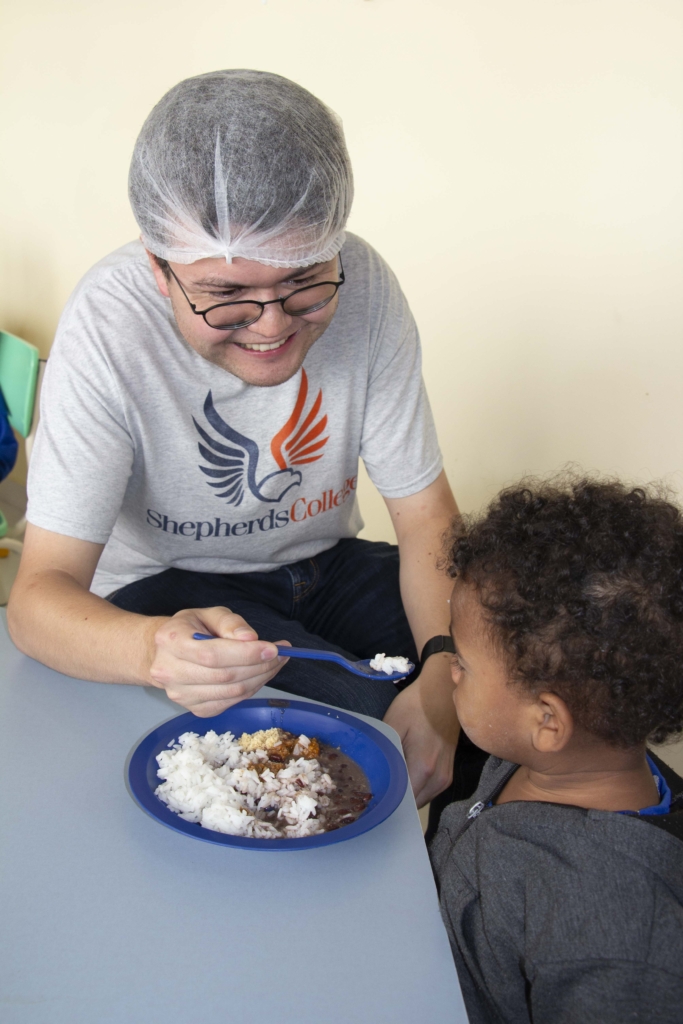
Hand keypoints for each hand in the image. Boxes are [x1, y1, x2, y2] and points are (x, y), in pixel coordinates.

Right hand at [148, 606, 287, 716]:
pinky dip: (251, 689)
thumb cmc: (190, 629)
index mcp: (170, 641)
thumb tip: (250, 638)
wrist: (164, 653)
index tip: (273, 648)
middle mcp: (169, 672)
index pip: (212, 654)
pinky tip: (259, 675)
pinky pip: (230, 702)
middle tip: (281, 655)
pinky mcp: (194, 709)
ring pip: (231, 692)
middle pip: (224, 676)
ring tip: (275, 663)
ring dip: (260, 678)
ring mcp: (180, 695)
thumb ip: (230, 622)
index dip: (246, 654)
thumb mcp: (208, 614)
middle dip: (260, 666)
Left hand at [383, 654, 458, 807]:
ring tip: (387, 784)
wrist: (442, 692)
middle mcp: (438, 778)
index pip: (403, 803)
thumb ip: (385, 755)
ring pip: (421, 800)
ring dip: (405, 796)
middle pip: (412, 805)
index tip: (370, 799)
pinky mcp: (448, 773)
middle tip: (374, 792)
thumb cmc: (416, 706)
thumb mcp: (393, 725)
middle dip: (394, 803)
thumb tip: (373, 777)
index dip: (386, 803)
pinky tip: (402, 776)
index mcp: (423, 768)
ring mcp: (446, 777)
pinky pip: (429, 791)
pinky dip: (415, 789)